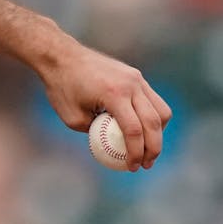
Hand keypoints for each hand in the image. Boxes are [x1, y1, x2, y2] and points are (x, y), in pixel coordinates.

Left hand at [38, 37, 171, 170]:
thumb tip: (113, 148)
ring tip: (147, 149)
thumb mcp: (72, 118)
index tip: (133, 167)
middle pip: (153, 122)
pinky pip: (153, 100)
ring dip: (158, 132)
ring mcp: (136, 78)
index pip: (134, 129)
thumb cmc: (61, 87)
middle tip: (146, 165)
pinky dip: (152, 117)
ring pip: (161, 110)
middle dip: (153, 148)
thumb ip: (96, 133)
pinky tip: (143, 130)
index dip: (136, 152)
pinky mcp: (136, 75)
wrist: (61, 56)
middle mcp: (131, 84)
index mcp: (114, 94)